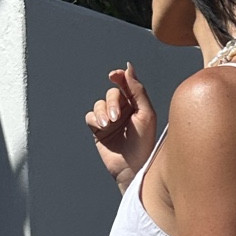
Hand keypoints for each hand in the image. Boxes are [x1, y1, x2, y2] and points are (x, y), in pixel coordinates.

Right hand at [85, 63, 157, 187]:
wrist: (133, 168)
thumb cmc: (145, 143)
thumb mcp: (145, 114)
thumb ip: (137, 90)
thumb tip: (128, 67)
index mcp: (136, 105)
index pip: (125, 84)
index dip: (118, 77)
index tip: (113, 76)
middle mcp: (123, 111)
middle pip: (111, 95)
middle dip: (112, 103)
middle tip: (116, 118)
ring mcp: (110, 121)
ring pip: (99, 104)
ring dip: (102, 112)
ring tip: (108, 125)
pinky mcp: (98, 131)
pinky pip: (90, 117)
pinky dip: (94, 119)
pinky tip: (102, 128)